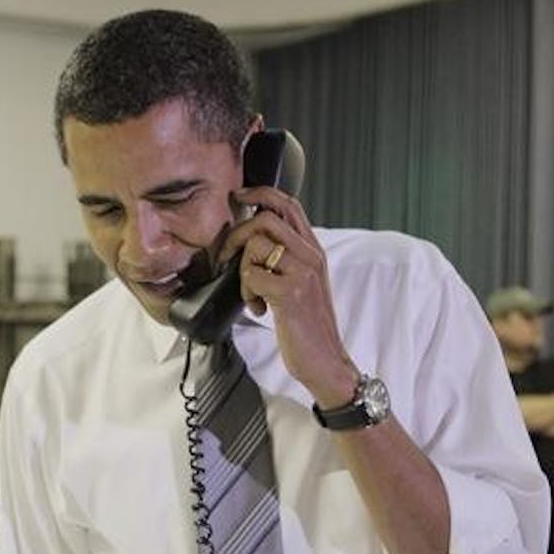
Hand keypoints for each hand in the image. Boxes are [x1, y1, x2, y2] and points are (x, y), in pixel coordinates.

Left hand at [218, 188, 356, 407]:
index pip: (289, 205)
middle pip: (265, 218)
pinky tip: (259, 309)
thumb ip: (284, 260)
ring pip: (255, 245)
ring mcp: (303, 271)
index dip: (260, 193)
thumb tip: (252, 242)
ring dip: (242, 272)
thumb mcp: (301, 284)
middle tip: (228, 259)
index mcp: (313, 250)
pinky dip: (246, 293)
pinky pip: (251, 274)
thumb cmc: (307, 325)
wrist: (325, 360)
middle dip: (236, 236)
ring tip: (253, 295)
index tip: (238, 196)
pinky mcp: (290, 291)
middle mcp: (311, 255)